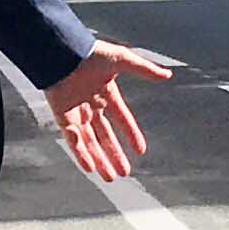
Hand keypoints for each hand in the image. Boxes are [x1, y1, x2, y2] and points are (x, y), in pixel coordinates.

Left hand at [43, 40, 176, 181]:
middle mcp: (91, 105)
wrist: (63, 51)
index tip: (140, 151)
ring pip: (89, 142)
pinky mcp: (61, 116)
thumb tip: (167, 75)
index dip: (131, 134)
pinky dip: (81, 154)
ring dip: (100, 160)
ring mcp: (75, 112)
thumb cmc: (91, 53)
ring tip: (110, 178)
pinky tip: (90, 167)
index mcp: (106, 93)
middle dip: (115, 155)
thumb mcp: (123, 60)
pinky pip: (72, 140)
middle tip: (124, 173)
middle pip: (105, 136)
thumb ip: (144, 69)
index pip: (122, 118)